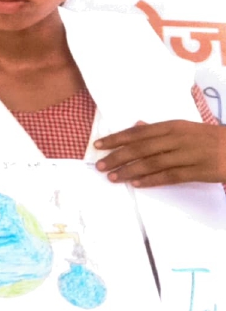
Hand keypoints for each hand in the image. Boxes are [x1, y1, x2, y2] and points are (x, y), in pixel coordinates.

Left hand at [94, 120, 225, 186]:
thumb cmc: (211, 139)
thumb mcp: (186, 128)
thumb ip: (161, 129)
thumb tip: (137, 126)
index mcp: (174, 126)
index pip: (138, 133)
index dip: (116, 139)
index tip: (98, 145)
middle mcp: (178, 138)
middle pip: (141, 148)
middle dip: (118, 156)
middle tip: (100, 166)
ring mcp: (189, 154)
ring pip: (152, 162)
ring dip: (130, 170)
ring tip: (113, 177)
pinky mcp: (199, 170)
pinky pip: (170, 176)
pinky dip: (152, 180)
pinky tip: (137, 184)